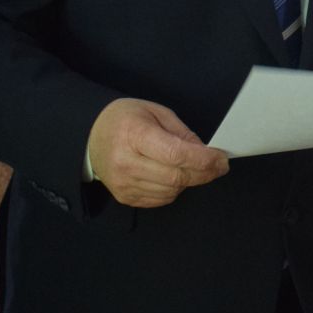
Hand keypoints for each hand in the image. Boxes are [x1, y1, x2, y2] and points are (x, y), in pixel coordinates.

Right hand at [87, 98, 227, 207]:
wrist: (91, 136)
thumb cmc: (126, 120)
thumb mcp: (156, 113)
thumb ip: (182, 133)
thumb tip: (206, 153)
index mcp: (134, 134)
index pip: (175, 154)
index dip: (204, 160)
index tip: (221, 159)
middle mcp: (126, 162)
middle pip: (176, 177)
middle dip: (204, 173)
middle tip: (218, 166)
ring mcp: (123, 183)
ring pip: (172, 190)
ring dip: (189, 181)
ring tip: (189, 166)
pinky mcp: (125, 197)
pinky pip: (161, 199)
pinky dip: (174, 189)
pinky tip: (172, 175)